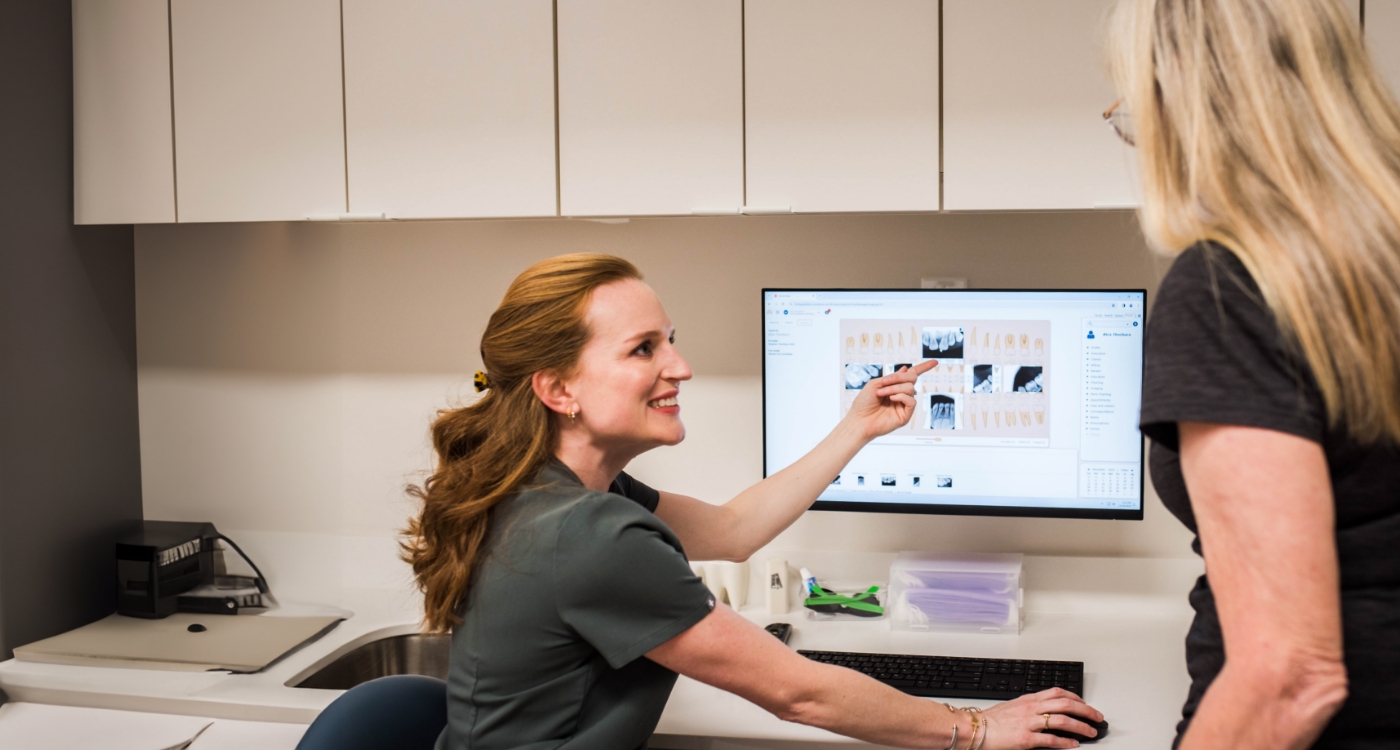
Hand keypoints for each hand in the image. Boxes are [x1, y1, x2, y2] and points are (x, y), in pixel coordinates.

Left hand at [843, 360, 936, 439]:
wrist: (859, 420)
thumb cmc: (864, 403)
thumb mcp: (875, 383)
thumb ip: (891, 377)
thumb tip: (906, 369)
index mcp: (894, 386)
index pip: (911, 375)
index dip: (923, 367)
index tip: (934, 362)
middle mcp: (901, 394)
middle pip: (912, 378)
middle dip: (899, 377)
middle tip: (885, 382)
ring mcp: (904, 405)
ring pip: (910, 388)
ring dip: (895, 388)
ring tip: (882, 393)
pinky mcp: (906, 415)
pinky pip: (911, 400)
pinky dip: (901, 396)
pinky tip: (891, 399)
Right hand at [980, 689, 1104, 748]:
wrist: (974, 728)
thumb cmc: (991, 720)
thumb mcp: (1012, 707)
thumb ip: (1030, 707)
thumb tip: (1044, 711)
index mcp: (1029, 700)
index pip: (1058, 693)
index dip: (1076, 698)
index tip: (1086, 705)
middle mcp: (1031, 708)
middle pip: (1066, 704)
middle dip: (1086, 711)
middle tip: (1097, 717)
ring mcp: (1029, 723)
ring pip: (1062, 720)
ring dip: (1081, 727)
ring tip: (1090, 732)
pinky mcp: (1025, 739)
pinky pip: (1050, 739)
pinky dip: (1065, 742)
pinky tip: (1073, 745)